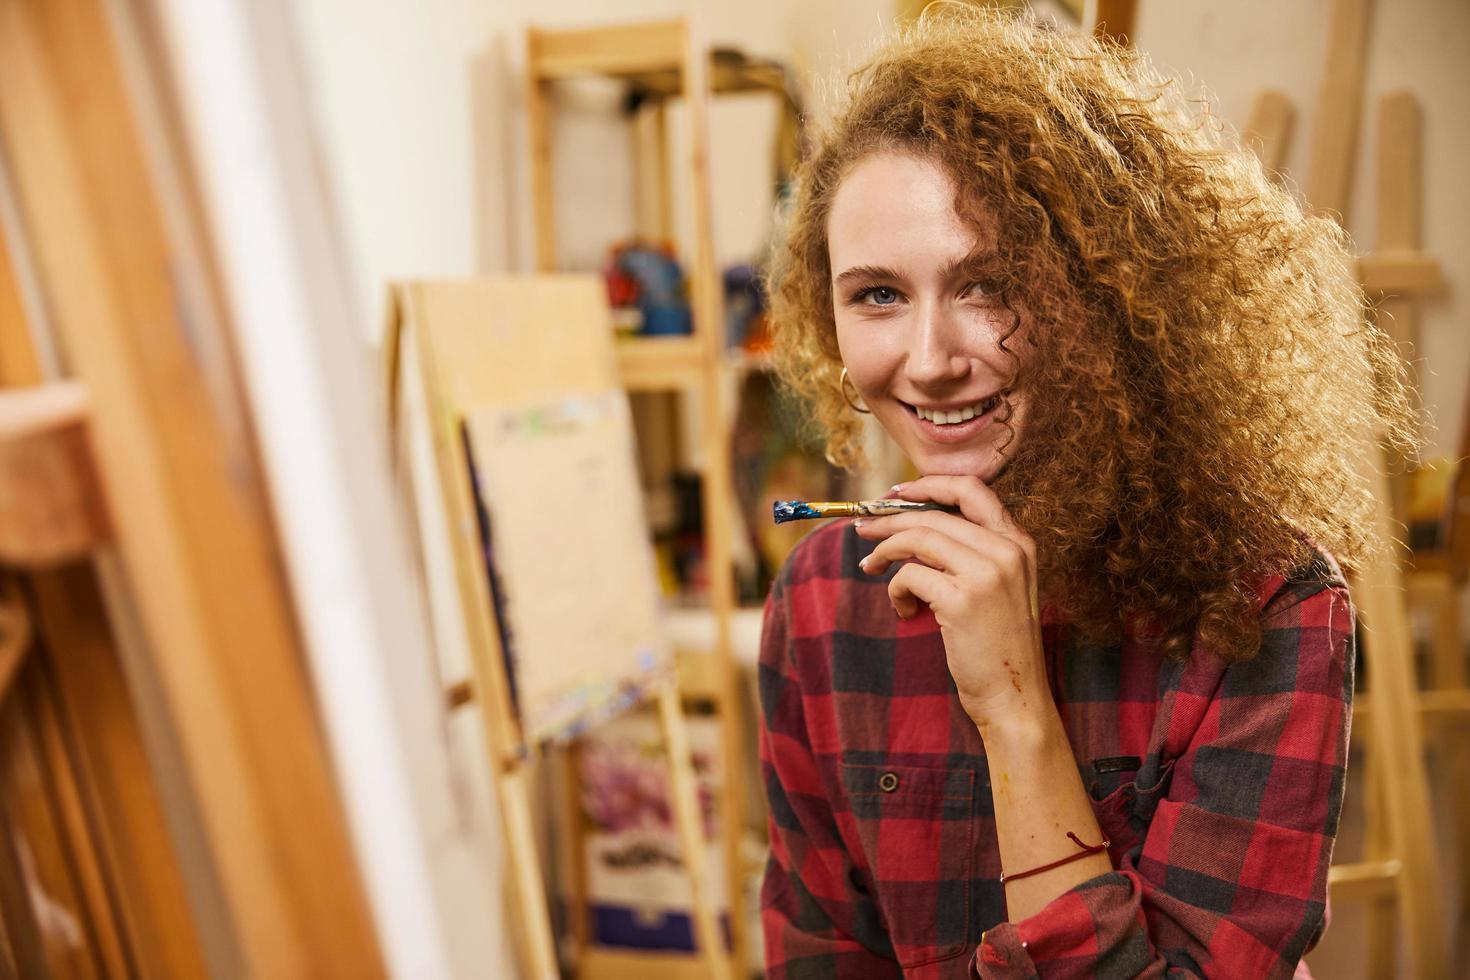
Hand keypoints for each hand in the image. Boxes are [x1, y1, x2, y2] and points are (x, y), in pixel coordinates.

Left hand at [853, 475, 1051, 732]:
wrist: (1015, 698)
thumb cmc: (998, 646)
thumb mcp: (998, 589)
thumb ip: (972, 555)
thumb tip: (914, 527)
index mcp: (1019, 543)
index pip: (973, 489)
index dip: (929, 485)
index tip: (896, 494)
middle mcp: (1008, 551)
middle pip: (935, 514)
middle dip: (890, 518)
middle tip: (862, 528)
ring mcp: (987, 573)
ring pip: (918, 537)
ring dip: (885, 550)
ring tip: (870, 566)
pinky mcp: (962, 599)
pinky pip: (910, 575)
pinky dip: (896, 589)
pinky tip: (904, 610)